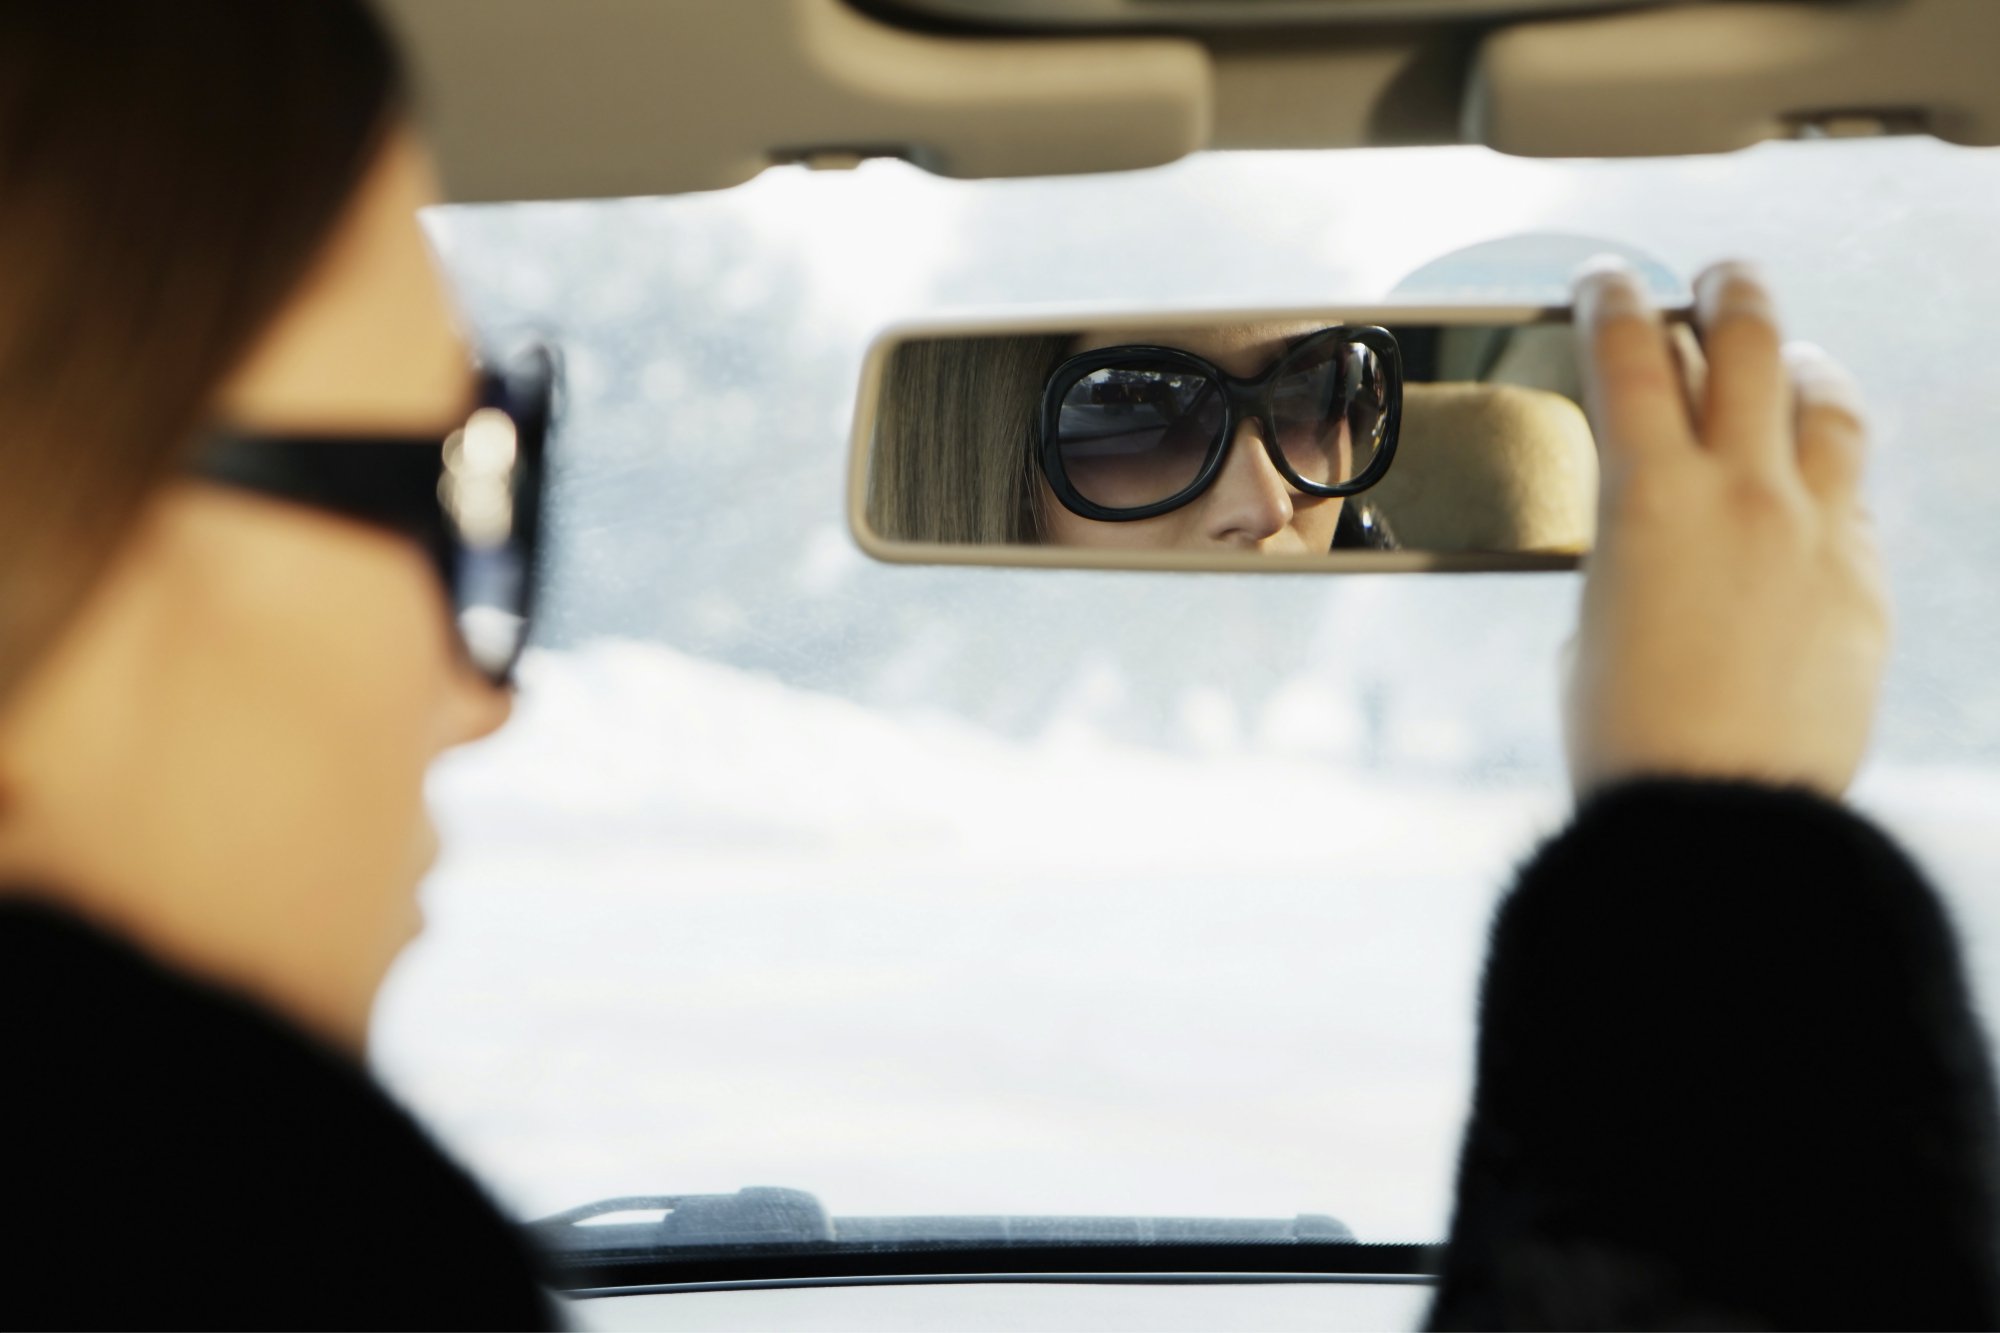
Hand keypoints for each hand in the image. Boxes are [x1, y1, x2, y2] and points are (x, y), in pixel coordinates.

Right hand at [1563, 259, 1888, 797]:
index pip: (1632, 357)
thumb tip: (1653, 531)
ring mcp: (1819, 535)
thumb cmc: (1629, 738)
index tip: (1608, 282)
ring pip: (1828, 405)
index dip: (1614, 302)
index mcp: (1650, 500)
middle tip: (1719, 279)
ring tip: (1791, 360)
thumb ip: (1625, 552)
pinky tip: (1812, 485)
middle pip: (1750, 344)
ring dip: (1802, 367)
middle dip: (1729, 294)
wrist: (1720, 816)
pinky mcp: (1864, 587)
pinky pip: (1854, 498)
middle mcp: (1744, 495)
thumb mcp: (1593, 622)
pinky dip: (1827, 473)